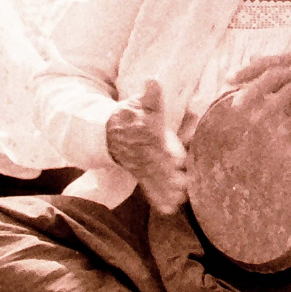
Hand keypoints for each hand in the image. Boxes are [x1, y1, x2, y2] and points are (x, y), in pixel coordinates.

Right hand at [106, 79, 189, 214]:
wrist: (106, 132)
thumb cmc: (130, 113)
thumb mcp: (138, 102)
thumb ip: (150, 95)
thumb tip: (153, 80)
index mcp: (148, 132)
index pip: (158, 142)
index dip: (168, 151)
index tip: (179, 160)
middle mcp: (145, 151)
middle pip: (158, 165)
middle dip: (169, 177)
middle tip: (184, 188)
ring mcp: (141, 165)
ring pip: (154, 179)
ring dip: (165, 191)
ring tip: (179, 202)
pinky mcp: (140, 175)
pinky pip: (149, 188)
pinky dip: (157, 199)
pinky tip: (169, 211)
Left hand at [229, 51, 290, 129]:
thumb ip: (277, 61)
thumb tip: (250, 57)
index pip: (267, 62)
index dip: (247, 71)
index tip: (228, 80)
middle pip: (273, 78)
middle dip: (253, 91)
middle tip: (236, 106)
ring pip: (288, 95)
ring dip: (269, 108)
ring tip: (254, 121)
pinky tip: (282, 132)